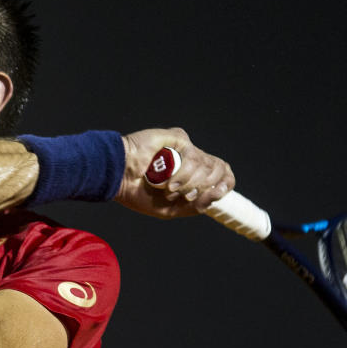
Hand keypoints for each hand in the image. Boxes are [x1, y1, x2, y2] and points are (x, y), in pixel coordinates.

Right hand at [115, 127, 233, 218]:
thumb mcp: (171, 209)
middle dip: (204, 187)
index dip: (226, 183)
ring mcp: (186, 148)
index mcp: (193, 175)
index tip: (218, 192)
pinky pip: (194, 156)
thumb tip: (219, 193)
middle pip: (218, 169)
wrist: (120, 178)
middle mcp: (192, 160)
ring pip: (206, 165)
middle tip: (182, 195)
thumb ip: (197, 206)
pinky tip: (168, 178)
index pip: (222, 174)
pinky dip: (184, 172)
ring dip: (188, 184)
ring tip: (168, 188)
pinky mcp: (179, 138)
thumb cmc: (139, 193)